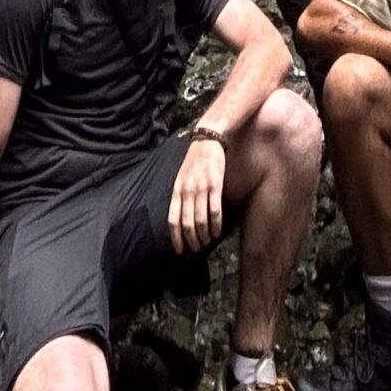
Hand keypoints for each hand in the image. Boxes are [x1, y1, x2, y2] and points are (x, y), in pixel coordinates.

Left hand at [169, 134, 226, 252]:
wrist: (208, 140)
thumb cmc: (194, 160)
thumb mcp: (181, 177)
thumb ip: (181, 195)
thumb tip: (181, 218)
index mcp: (177, 189)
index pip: (173, 219)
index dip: (176, 238)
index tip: (179, 250)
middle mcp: (187, 190)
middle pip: (187, 223)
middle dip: (192, 240)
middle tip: (196, 249)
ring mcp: (201, 188)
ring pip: (201, 220)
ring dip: (204, 236)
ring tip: (207, 242)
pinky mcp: (215, 185)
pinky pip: (215, 211)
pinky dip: (216, 225)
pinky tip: (217, 232)